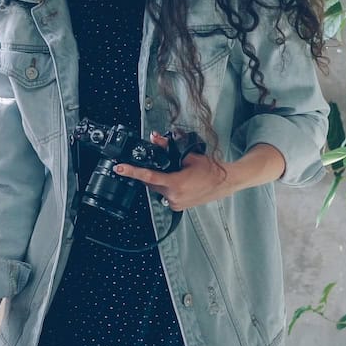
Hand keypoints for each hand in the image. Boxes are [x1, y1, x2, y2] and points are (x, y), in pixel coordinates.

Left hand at [115, 136, 232, 210]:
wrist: (225, 182)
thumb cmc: (212, 170)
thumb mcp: (189, 155)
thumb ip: (168, 148)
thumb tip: (155, 138)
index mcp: (176, 183)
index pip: (148, 176)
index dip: (131, 172)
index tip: (120, 168)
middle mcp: (174, 196)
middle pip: (151, 182)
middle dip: (152, 172)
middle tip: (165, 164)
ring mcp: (176, 203)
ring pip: (158, 189)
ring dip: (161, 180)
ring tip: (177, 173)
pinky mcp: (179, 206)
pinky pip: (166, 195)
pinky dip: (168, 187)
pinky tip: (180, 181)